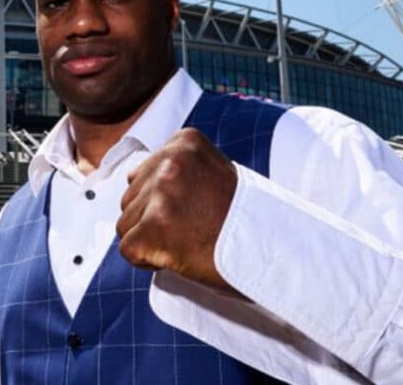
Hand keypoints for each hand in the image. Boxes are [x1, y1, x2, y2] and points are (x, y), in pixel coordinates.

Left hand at [116, 128, 239, 294]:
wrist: (277, 251)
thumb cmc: (243, 219)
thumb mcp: (211, 173)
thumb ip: (175, 171)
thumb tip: (132, 180)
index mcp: (184, 142)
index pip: (141, 174)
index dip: (161, 201)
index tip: (194, 210)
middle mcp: (170, 162)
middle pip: (129, 198)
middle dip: (151, 219)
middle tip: (192, 230)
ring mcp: (161, 193)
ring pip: (125, 224)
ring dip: (149, 239)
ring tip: (188, 241)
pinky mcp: (153, 227)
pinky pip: (128, 249)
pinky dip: (147, 260)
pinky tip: (178, 256)